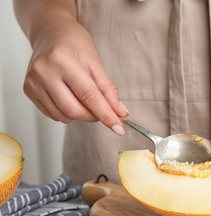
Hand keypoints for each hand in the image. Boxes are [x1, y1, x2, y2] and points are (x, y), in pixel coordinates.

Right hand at [23, 20, 127, 134]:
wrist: (51, 32)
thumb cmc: (74, 43)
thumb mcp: (95, 61)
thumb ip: (108, 89)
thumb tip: (120, 112)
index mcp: (63, 60)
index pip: (89, 96)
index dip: (106, 114)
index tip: (118, 128)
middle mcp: (44, 71)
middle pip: (74, 110)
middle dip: (94, 116)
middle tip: (103, 110)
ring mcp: (33, 82)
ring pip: (63, 115)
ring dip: (80, 115)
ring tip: (84, 97)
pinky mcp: (28, 90)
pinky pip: (52, 114)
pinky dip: (66, 112)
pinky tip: (70, 97)